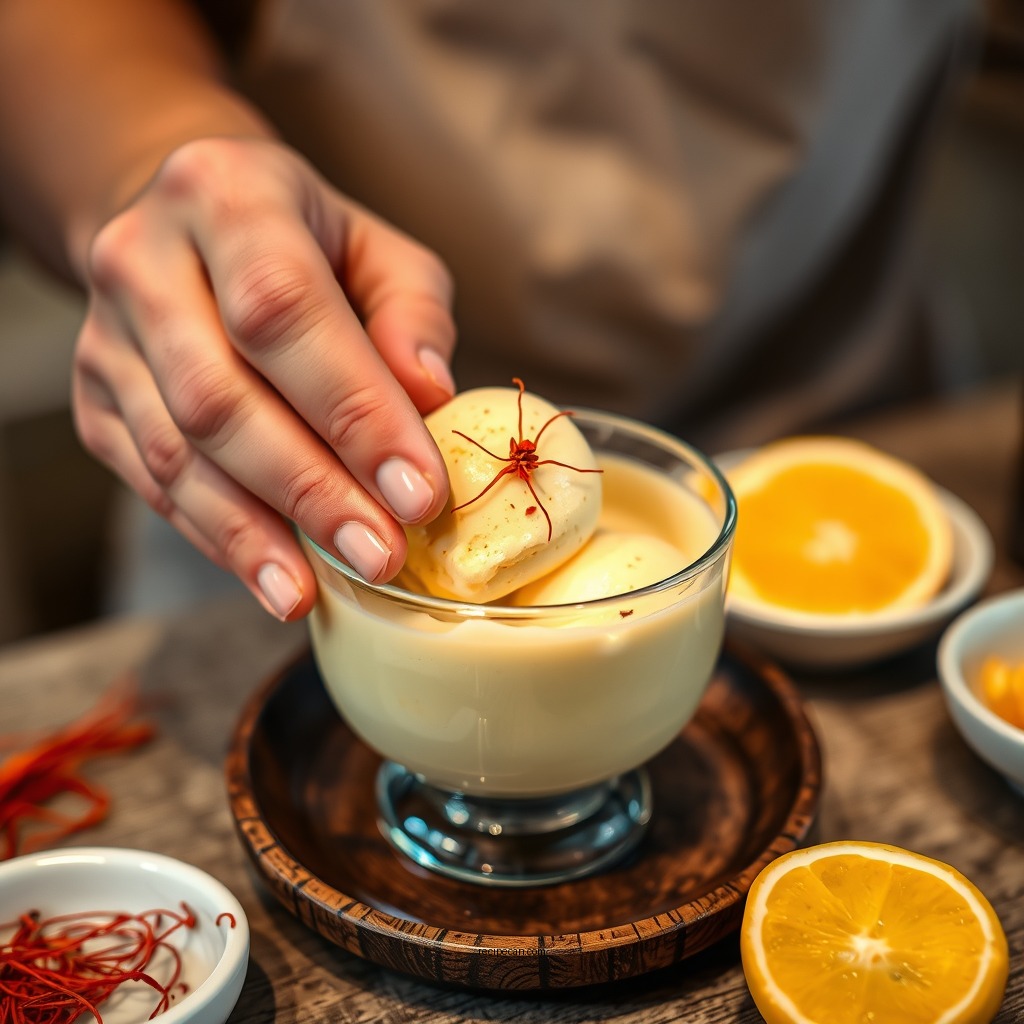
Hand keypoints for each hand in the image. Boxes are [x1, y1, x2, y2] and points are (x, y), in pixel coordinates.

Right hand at [72, 136, 455, 620]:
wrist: (187, 227)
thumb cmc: (306, 243)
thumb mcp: (377, 249)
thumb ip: (412, 315)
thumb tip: (431, 397)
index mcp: (226, 195)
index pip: (284, 310)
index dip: (354, 411)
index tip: (418, 491)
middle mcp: (143, 260)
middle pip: (219, 395)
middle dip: (308, 488)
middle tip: (379, 554)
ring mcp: (106, 337)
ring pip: (175, 452)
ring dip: (253, 534)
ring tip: (314, 593)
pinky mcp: (95, 401)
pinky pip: (153, 484)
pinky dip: (219, 537)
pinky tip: (271, 577)